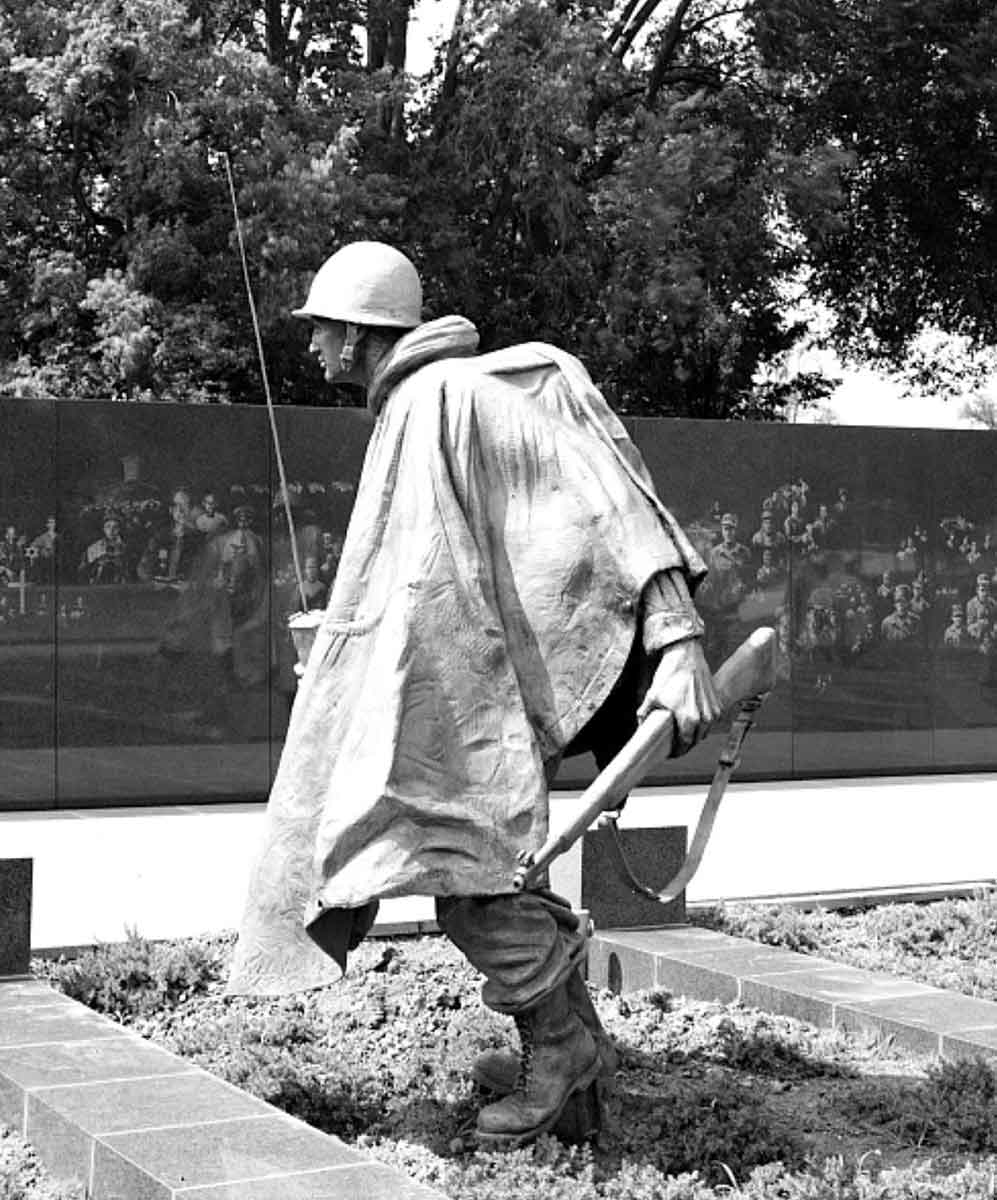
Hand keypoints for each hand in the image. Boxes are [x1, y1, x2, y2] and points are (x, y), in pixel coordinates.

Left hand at [637, 638, 721, 754]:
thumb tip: (640, 726)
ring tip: (683, 732)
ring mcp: (713, 710)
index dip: (676, 752)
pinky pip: (711, 721)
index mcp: (689, 719)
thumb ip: (645, 714)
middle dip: (685, 745)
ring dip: (695, 734)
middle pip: (695, 741)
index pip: (684, 745)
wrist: (686, 656)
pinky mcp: (717, 702)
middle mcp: (704, 718)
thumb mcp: (652, 696)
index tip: (670, 753)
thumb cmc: (670, 675)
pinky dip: (703, 723)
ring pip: (704, 731)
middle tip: (675, 744)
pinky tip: (693, 719)